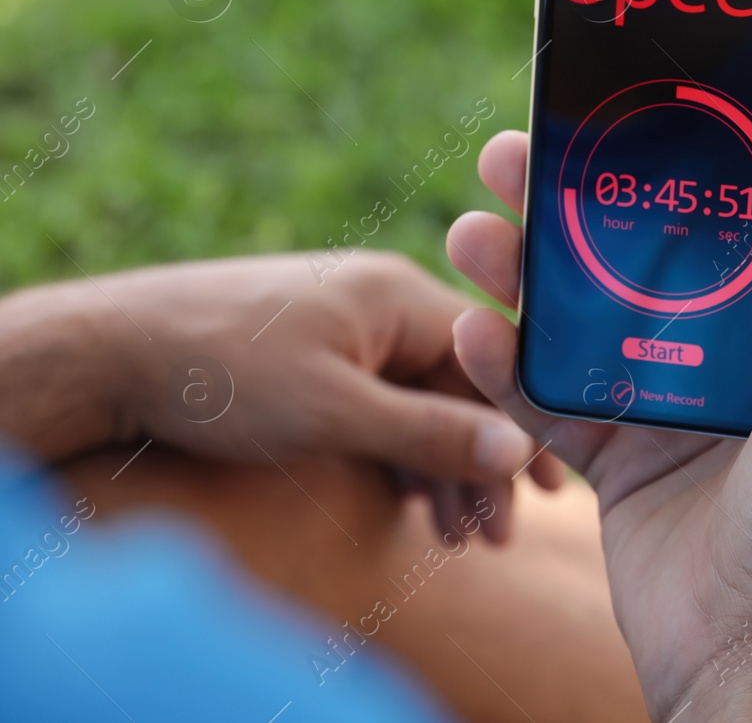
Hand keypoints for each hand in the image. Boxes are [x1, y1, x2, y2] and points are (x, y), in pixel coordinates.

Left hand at [0, 251, 563, 540]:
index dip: (527, 426)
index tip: (555, 487)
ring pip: (421, 403)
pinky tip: (411, 509)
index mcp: (400, 295)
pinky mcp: (321, 355)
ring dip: (441, 471)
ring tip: (455, 541)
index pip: (491, 361)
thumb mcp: (333, 412)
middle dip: (482, 465)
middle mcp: (384, 302)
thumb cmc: (221, 374)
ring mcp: (351, 327)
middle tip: (499, 537)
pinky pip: (383, 406)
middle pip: (460, 388)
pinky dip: (400, 457)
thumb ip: (427, 432)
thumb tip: (521, 448)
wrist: (111, 354)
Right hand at [448, 130, 751, 721]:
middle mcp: (736, 361)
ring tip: (471, 226)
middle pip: (643, 260)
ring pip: (585, 320)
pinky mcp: (619, 463)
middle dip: (578, 205)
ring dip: (524, 272)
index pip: (739, 223)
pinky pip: (551, 401)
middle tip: (517, 152)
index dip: (686, 164)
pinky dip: (507, 367)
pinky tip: (474, 328)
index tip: (633, 105)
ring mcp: (670, 409)